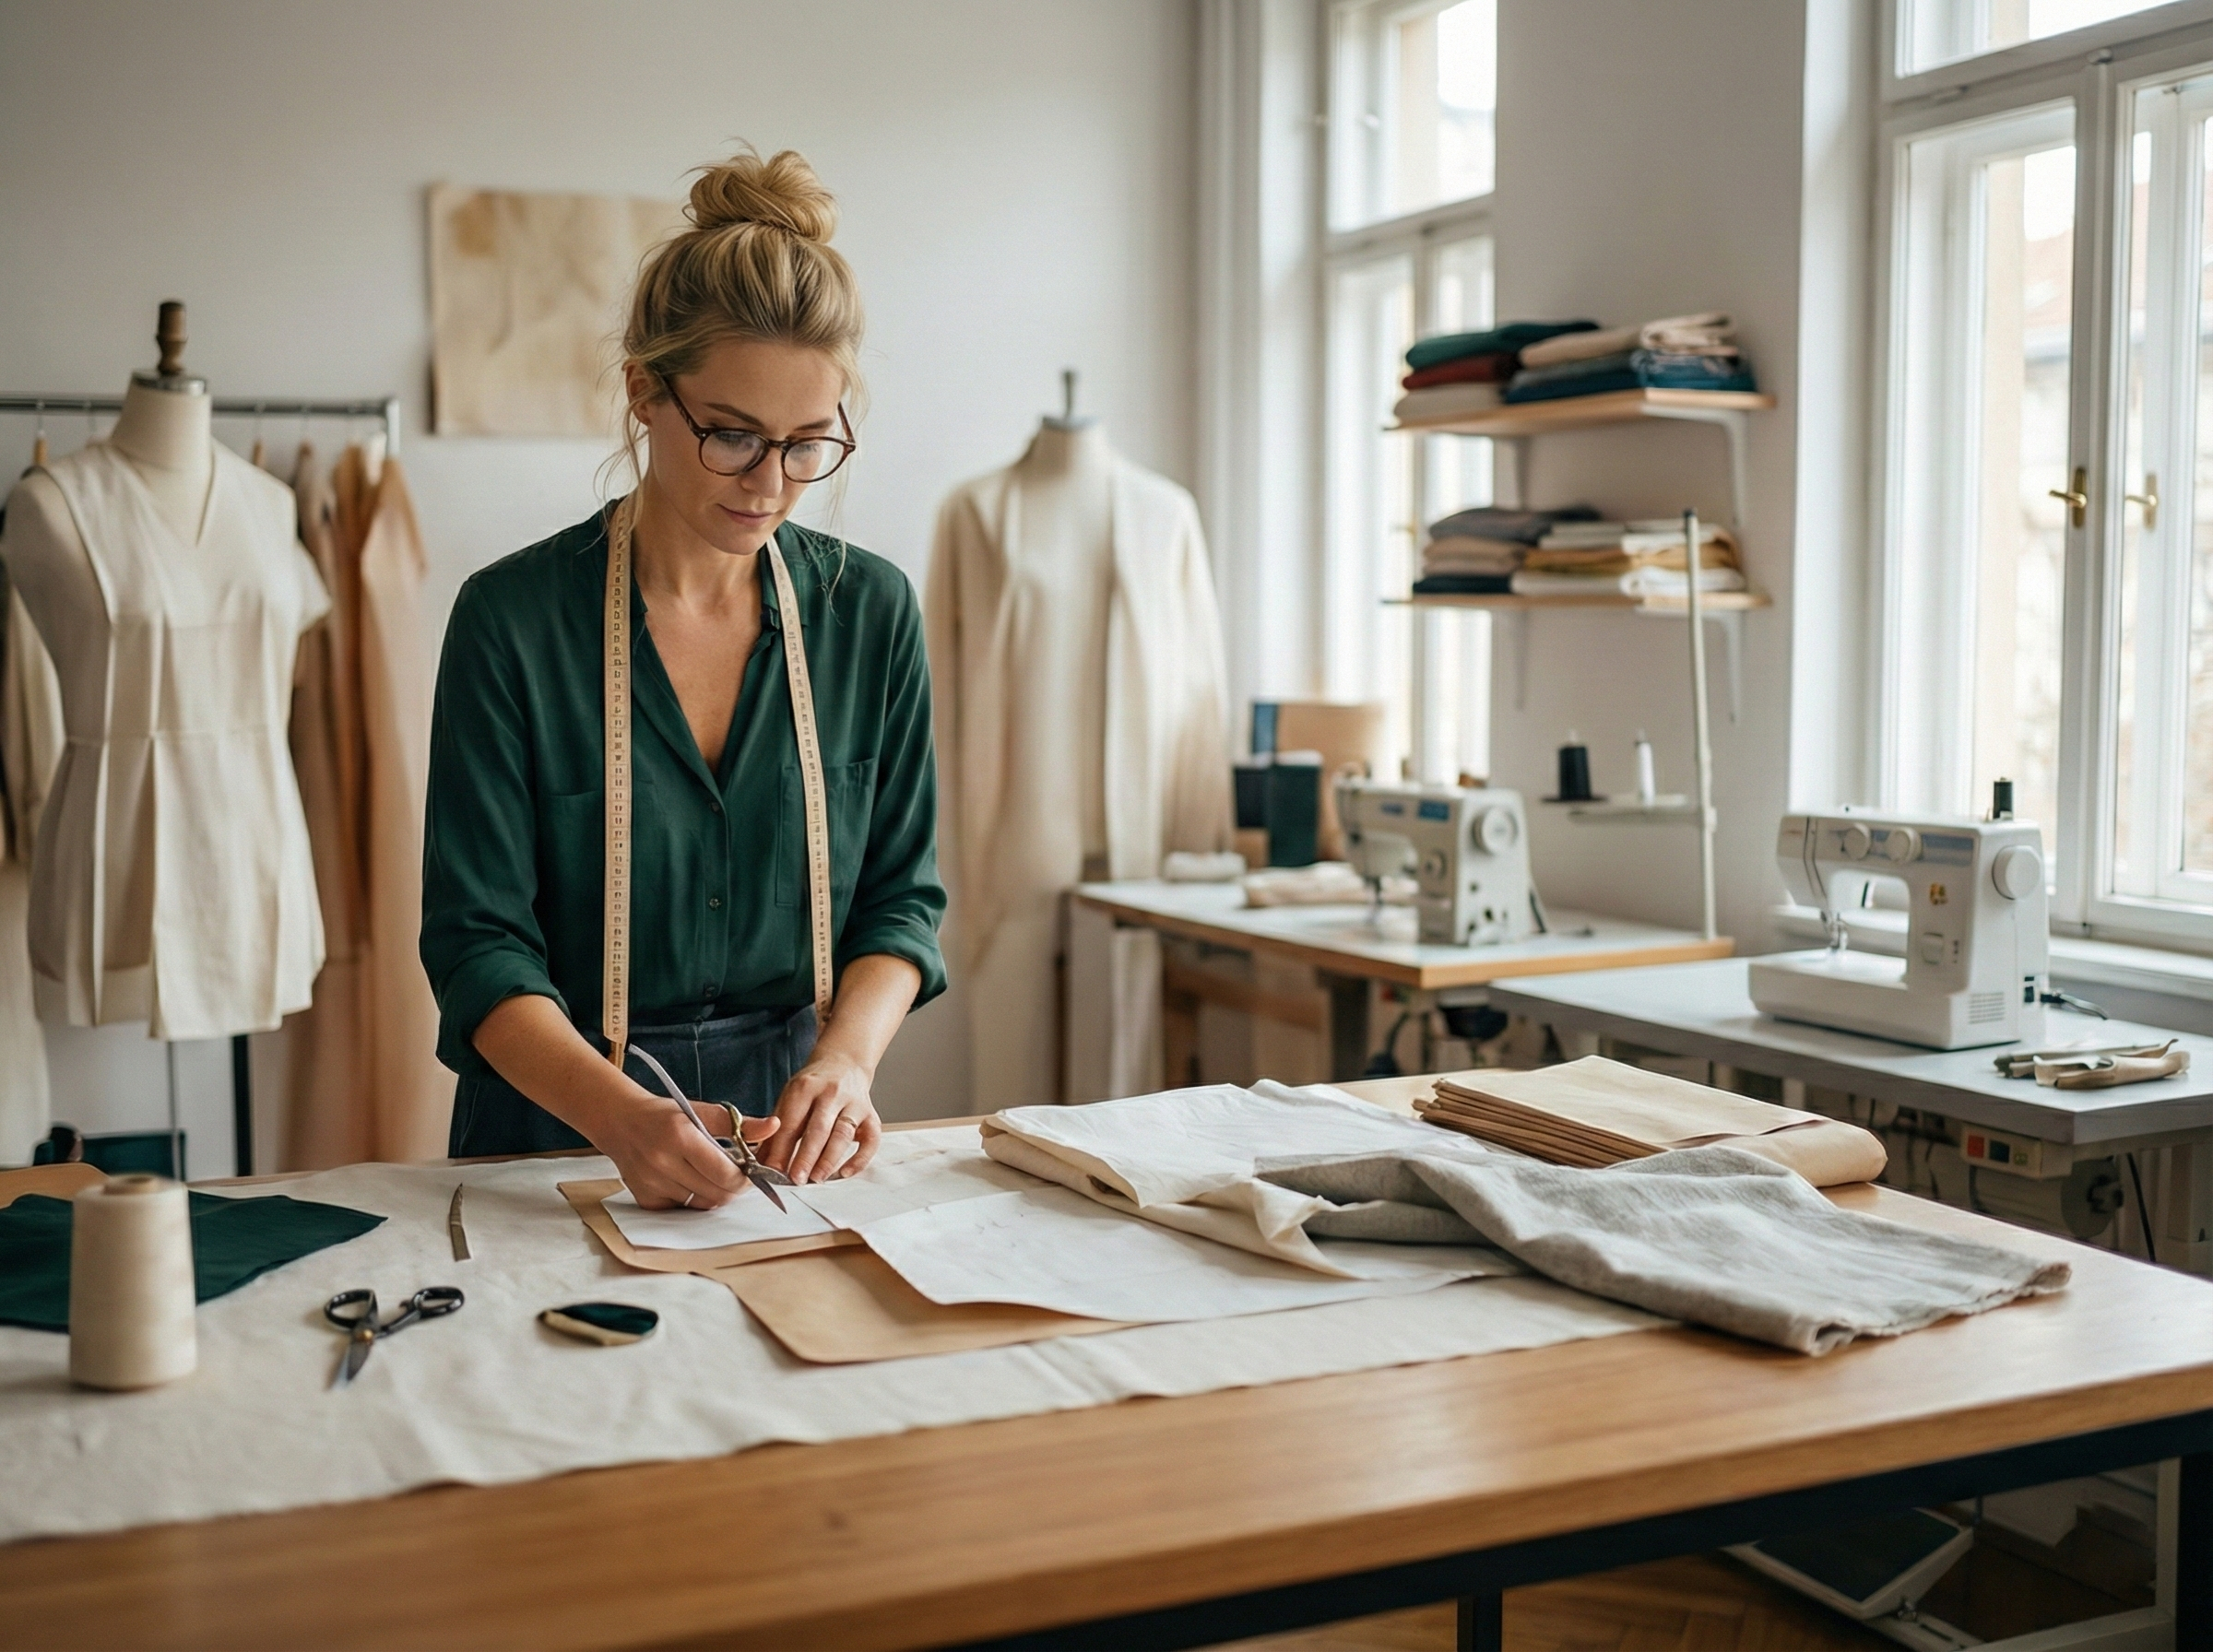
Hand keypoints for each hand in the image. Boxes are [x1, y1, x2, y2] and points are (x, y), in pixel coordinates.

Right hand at [599, 1086, 780, 1209]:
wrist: (621, 1123)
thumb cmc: (665, 1115)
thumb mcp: (701, 1110)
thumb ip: (739, 1123)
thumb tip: (773, 1126)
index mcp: (680, 1137)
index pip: (725, 1173)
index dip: (745, 1177)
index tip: (751, 1169)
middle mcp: (663, 1163)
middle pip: (717, 1194)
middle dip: (734, 1187)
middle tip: (737, 1175)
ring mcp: (652, 1185)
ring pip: (703, 1204)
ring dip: (715, 1193)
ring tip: (713, 1174)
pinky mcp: (646, 1200)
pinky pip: (684, 1209)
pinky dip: (695, 1199)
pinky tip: (692, 1181)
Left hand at [764, 1051, 881, 1182]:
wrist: (844, 1063)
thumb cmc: (813, 1086)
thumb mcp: (790, 1097)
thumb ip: (778, 1128)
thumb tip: (764, 1161)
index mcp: (806, 1087)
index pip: (792, 1122)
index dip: (781, 1148)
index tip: (772, 1170)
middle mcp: (832, 1093)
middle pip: (819, 1128)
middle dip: (806, 1156)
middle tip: (795, 1179)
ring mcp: (854, 1104)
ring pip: (843, 1134)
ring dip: (829, 1159)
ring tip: (816, 1178)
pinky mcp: (871, 1116)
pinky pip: (871, 1140)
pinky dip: (860, 1159)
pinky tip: (845, 1173)